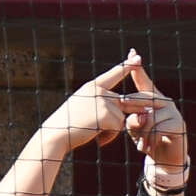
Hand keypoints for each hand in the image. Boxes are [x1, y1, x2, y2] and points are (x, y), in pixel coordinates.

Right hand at [42, 55, 159, 153]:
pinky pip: (118, 127)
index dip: (126, 67)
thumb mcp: (83, 106)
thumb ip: (101, 102)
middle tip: (95, 127)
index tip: (138, 58)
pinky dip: (110, 136)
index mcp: (92, 87)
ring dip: (111, 130)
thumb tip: (121, 104)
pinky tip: (96, 136)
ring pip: (121, 118)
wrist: (56, 134)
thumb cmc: (68, 124)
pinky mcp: (105, 114)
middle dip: (115, 119)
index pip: (112, 76)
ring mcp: (102, 101)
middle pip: (121, 104)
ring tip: (92, 131)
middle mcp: (98, 90)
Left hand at [122, 53, 189, 185]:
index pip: (144, 81)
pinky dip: (151, 140)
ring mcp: (173, 112)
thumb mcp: (136, 130)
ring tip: (140, 147)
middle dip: (133, 111)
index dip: (137, 69)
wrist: (166, 160)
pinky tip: (147, 149)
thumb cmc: (148, 141)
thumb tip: (139, 118)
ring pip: (150, 117)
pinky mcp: (178, 124)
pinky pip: (159, 128)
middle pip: (144, 99)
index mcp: (153, 100)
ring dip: (142, 134)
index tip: (131, 52)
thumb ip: (133, 120)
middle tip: (126, 122)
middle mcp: (165, 102)